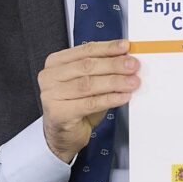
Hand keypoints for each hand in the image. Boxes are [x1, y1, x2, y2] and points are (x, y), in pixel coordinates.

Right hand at [38, 39, 139, 162]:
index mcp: (56, 62)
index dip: (107, 48)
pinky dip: (109, 99)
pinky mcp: (59, 113)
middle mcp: (50, 76)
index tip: (125, 47)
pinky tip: (123, 96)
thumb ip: (101, 69)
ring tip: (132, 82)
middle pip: (87, 66)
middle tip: (133, 65)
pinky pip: (90, 103)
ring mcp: (51, 95)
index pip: (85, 50)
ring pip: (89, 84)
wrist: (62, 134)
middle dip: (113, 64)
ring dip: (115, 82)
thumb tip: (125, 60)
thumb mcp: (87, 82)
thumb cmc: (75, 105)